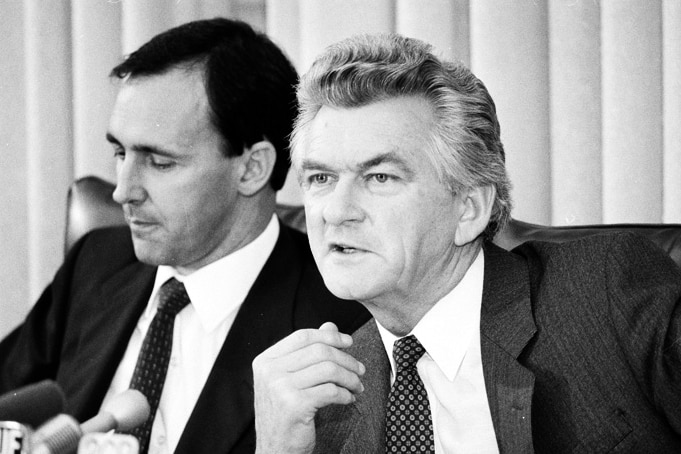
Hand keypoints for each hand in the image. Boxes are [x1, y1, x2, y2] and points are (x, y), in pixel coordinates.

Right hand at [253, 322, 364, 453]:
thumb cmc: (285, 414)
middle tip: (360, 369)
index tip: (349, 341)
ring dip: (350, 378)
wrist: (276, 450)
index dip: (330, 336)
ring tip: (357, 386)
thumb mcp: (292, 379)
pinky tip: (349, 399)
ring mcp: (280, 388)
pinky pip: (331, 391)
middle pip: (319, 351)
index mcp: (265, 360)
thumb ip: (309, 351)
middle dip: (346, 359)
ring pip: (328, 369)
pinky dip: (346, 394)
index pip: (303, 336)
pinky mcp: (295, 406)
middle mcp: (269, 371)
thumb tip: (330, 325)